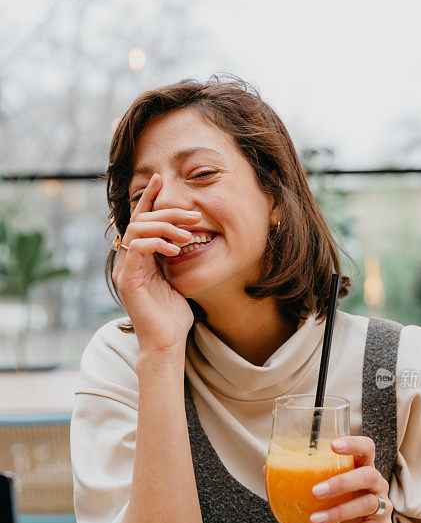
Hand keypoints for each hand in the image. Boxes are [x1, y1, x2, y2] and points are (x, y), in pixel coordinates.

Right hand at [112, 173, 202, 352]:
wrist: (167, 343)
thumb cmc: (174, 315)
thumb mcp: (177, 278)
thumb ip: (174, 257)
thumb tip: (187, 236)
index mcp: (139, 258)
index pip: (141, 220)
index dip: (148, 198)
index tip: (160, 180)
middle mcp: (128, 260)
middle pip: (140, 220)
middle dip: (167, 212)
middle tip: (193, 214)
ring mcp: (125, 270)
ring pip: (137, 230)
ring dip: (165, 226)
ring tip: (188, 234)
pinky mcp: (128, 280)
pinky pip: (137, 249)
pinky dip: (156, 243)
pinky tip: (174, 248)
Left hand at [305, 436, 394, 522]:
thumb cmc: (349, 504)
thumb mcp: (335, 490)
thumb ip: (309, 478)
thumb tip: (270, 468)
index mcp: (365, 468)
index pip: (366, 448)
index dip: (353, 443)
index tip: (332, 445)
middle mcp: (378, 484)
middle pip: (368, 476)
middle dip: (341, 482)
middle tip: (316, 491)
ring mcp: (383, 507)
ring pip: (365, 505)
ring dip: (336, 513)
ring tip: (313, 519)